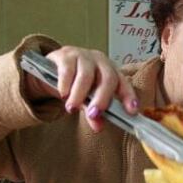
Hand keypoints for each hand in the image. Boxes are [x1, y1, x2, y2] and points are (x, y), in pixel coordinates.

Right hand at [23, 46, 138, 131]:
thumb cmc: (75, 83)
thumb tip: (98, 127)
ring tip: (72, 108)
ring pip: (86, 75)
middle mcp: (100, 62)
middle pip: (108, 78)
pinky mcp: (65, 55)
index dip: (129, 96)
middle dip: (102, 98)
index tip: (131, 111)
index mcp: (110, 72)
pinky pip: (68, 70)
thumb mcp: (85, 100)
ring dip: (79, 94)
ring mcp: (83, 56)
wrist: (50, 68)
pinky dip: (65, 84)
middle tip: (93, 114)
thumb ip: (92, 112)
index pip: (124, 83)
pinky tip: (62, 94)